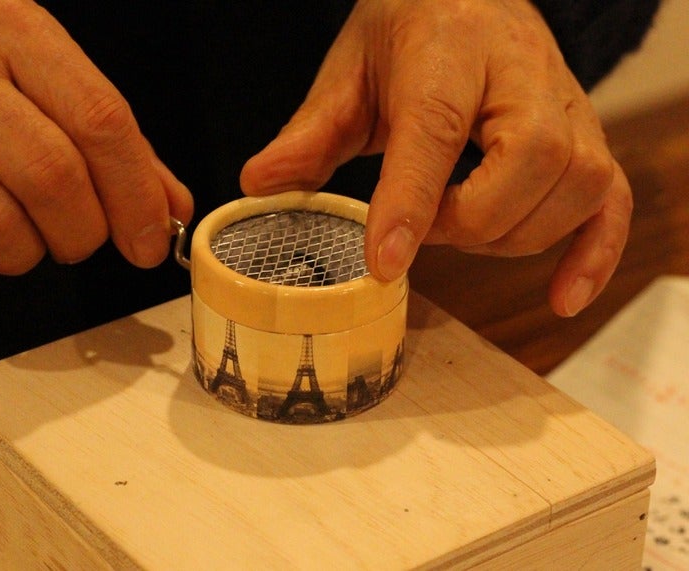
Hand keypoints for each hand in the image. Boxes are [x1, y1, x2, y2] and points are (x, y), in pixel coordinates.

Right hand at [0, 0, 192, 294]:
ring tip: (13, 227)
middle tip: (77, 234)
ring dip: (22, 253)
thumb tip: (166, 207)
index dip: (136, 197)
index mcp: (16, 34)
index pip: (100, 123)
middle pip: (51, 181)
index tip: (147, 242)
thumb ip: (111, 137)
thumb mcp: (43, 62)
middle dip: (82, 233)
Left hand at [240, 0, 630, 316]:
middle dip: (471, 220)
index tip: (384, 264)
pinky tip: (562, 296)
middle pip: (533, 161)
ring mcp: (569, 107)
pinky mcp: (588, 138)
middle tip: (423, 228)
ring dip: (514, 236)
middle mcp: (524, 75)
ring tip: (460, 228)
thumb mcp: (348, 71)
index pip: (437, 130)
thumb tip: (260, 184)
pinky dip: (593, 254)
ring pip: (577, 186)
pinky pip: (612, 200)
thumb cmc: (407, 32)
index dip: (412, 202)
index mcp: (449, 51)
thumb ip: (310, 133)